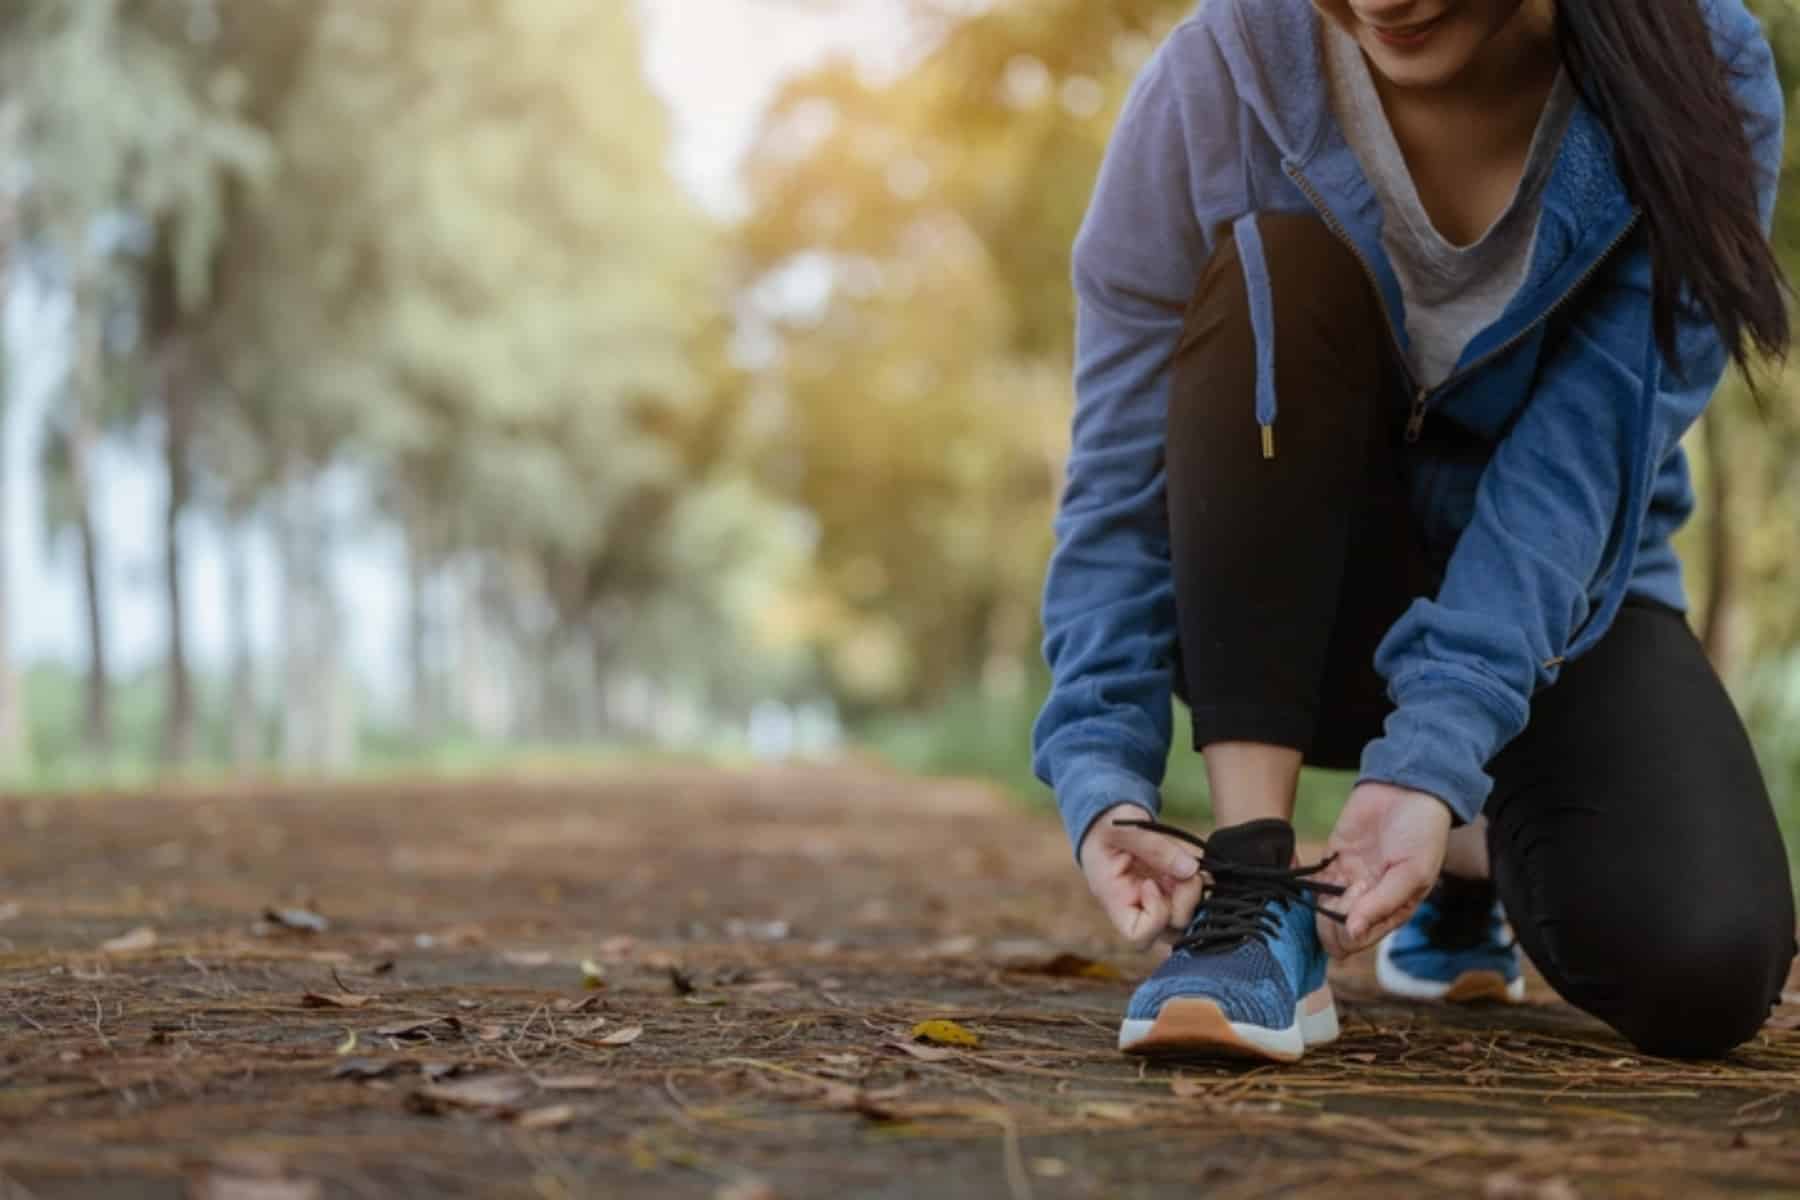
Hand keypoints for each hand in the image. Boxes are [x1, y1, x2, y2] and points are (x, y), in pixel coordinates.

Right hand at [1078, 804, 1205, 950]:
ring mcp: (1157, 903)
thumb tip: (1190, 869)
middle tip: (1184, 873)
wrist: (1106, 821)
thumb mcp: (1123, 827)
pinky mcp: (1171, 892)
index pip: (1138, 935)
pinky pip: (1194, 903)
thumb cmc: (1106, 825)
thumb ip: (1154, 846)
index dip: (1156, 915)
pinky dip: (1199, 886)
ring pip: (1186, 920)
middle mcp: (1137, 909)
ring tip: (1188, 867)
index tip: (1151, 883)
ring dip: (1194, 894)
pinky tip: (1195, 867)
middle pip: (1170, 932)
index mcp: (1115, 900)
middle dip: (1185, 903)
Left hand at [1318, 781, 1451, 958]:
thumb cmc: (1421, 833)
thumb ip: (1382, 903)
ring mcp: (1349, 880)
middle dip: (1329, 924)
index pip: (1362, 939)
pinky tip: (1300, 884)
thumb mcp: (1412, 872)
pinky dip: (1305, 886)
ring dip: (1316, 907)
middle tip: (1338, 900)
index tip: (1348, 916)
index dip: (1348, 936)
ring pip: (1323, 908)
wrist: (1407, 790)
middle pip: (1337, 929)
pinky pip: (1313, 882)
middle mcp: (1369, 900)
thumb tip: (1353, 933)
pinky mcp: (1333, 859)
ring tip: (1329, 889)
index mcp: (1393, 909)